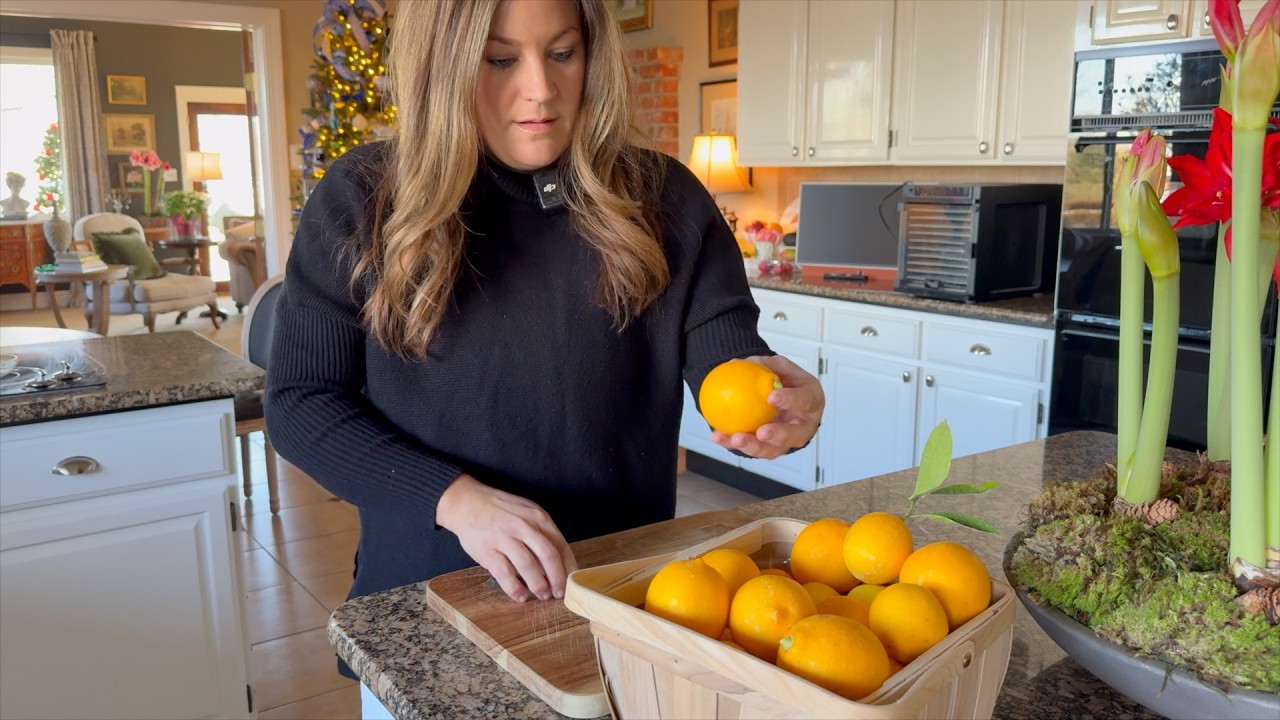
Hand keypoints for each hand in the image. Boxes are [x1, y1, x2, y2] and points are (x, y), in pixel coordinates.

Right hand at [436, 474, 577, 601]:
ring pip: (528, 566)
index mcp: (538, 517)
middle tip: (559, 593)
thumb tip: (558, 561)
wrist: (466, 502)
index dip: (568, 567)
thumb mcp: (526, 512)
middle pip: (548, 556)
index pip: (560, 545)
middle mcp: (524, 526)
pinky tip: (521, 596)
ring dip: (538, 585)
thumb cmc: (500, 510)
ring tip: (542, 596)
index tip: (572, 581)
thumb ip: (542, 532)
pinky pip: (505, 573)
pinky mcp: (488, 550)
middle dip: (557, 579)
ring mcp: (505, 538)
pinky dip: (515, 588)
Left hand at [712, 354, 823, 459]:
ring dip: (753, 446)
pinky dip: (735, 443)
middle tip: (761, 432)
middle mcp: (804, 425)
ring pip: (772, 450)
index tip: (772, 396)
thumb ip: (762, 364)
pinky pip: (753, 448)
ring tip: (735, 439)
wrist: (785, 398)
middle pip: (793, 435)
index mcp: (811, 401)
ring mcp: (788, 440)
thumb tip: (736, 363)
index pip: (804, 401)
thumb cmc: (787, 381)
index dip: (790, 400)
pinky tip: (719, 436)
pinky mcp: (771, 448)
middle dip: (777, 436)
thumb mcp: (779, 367)